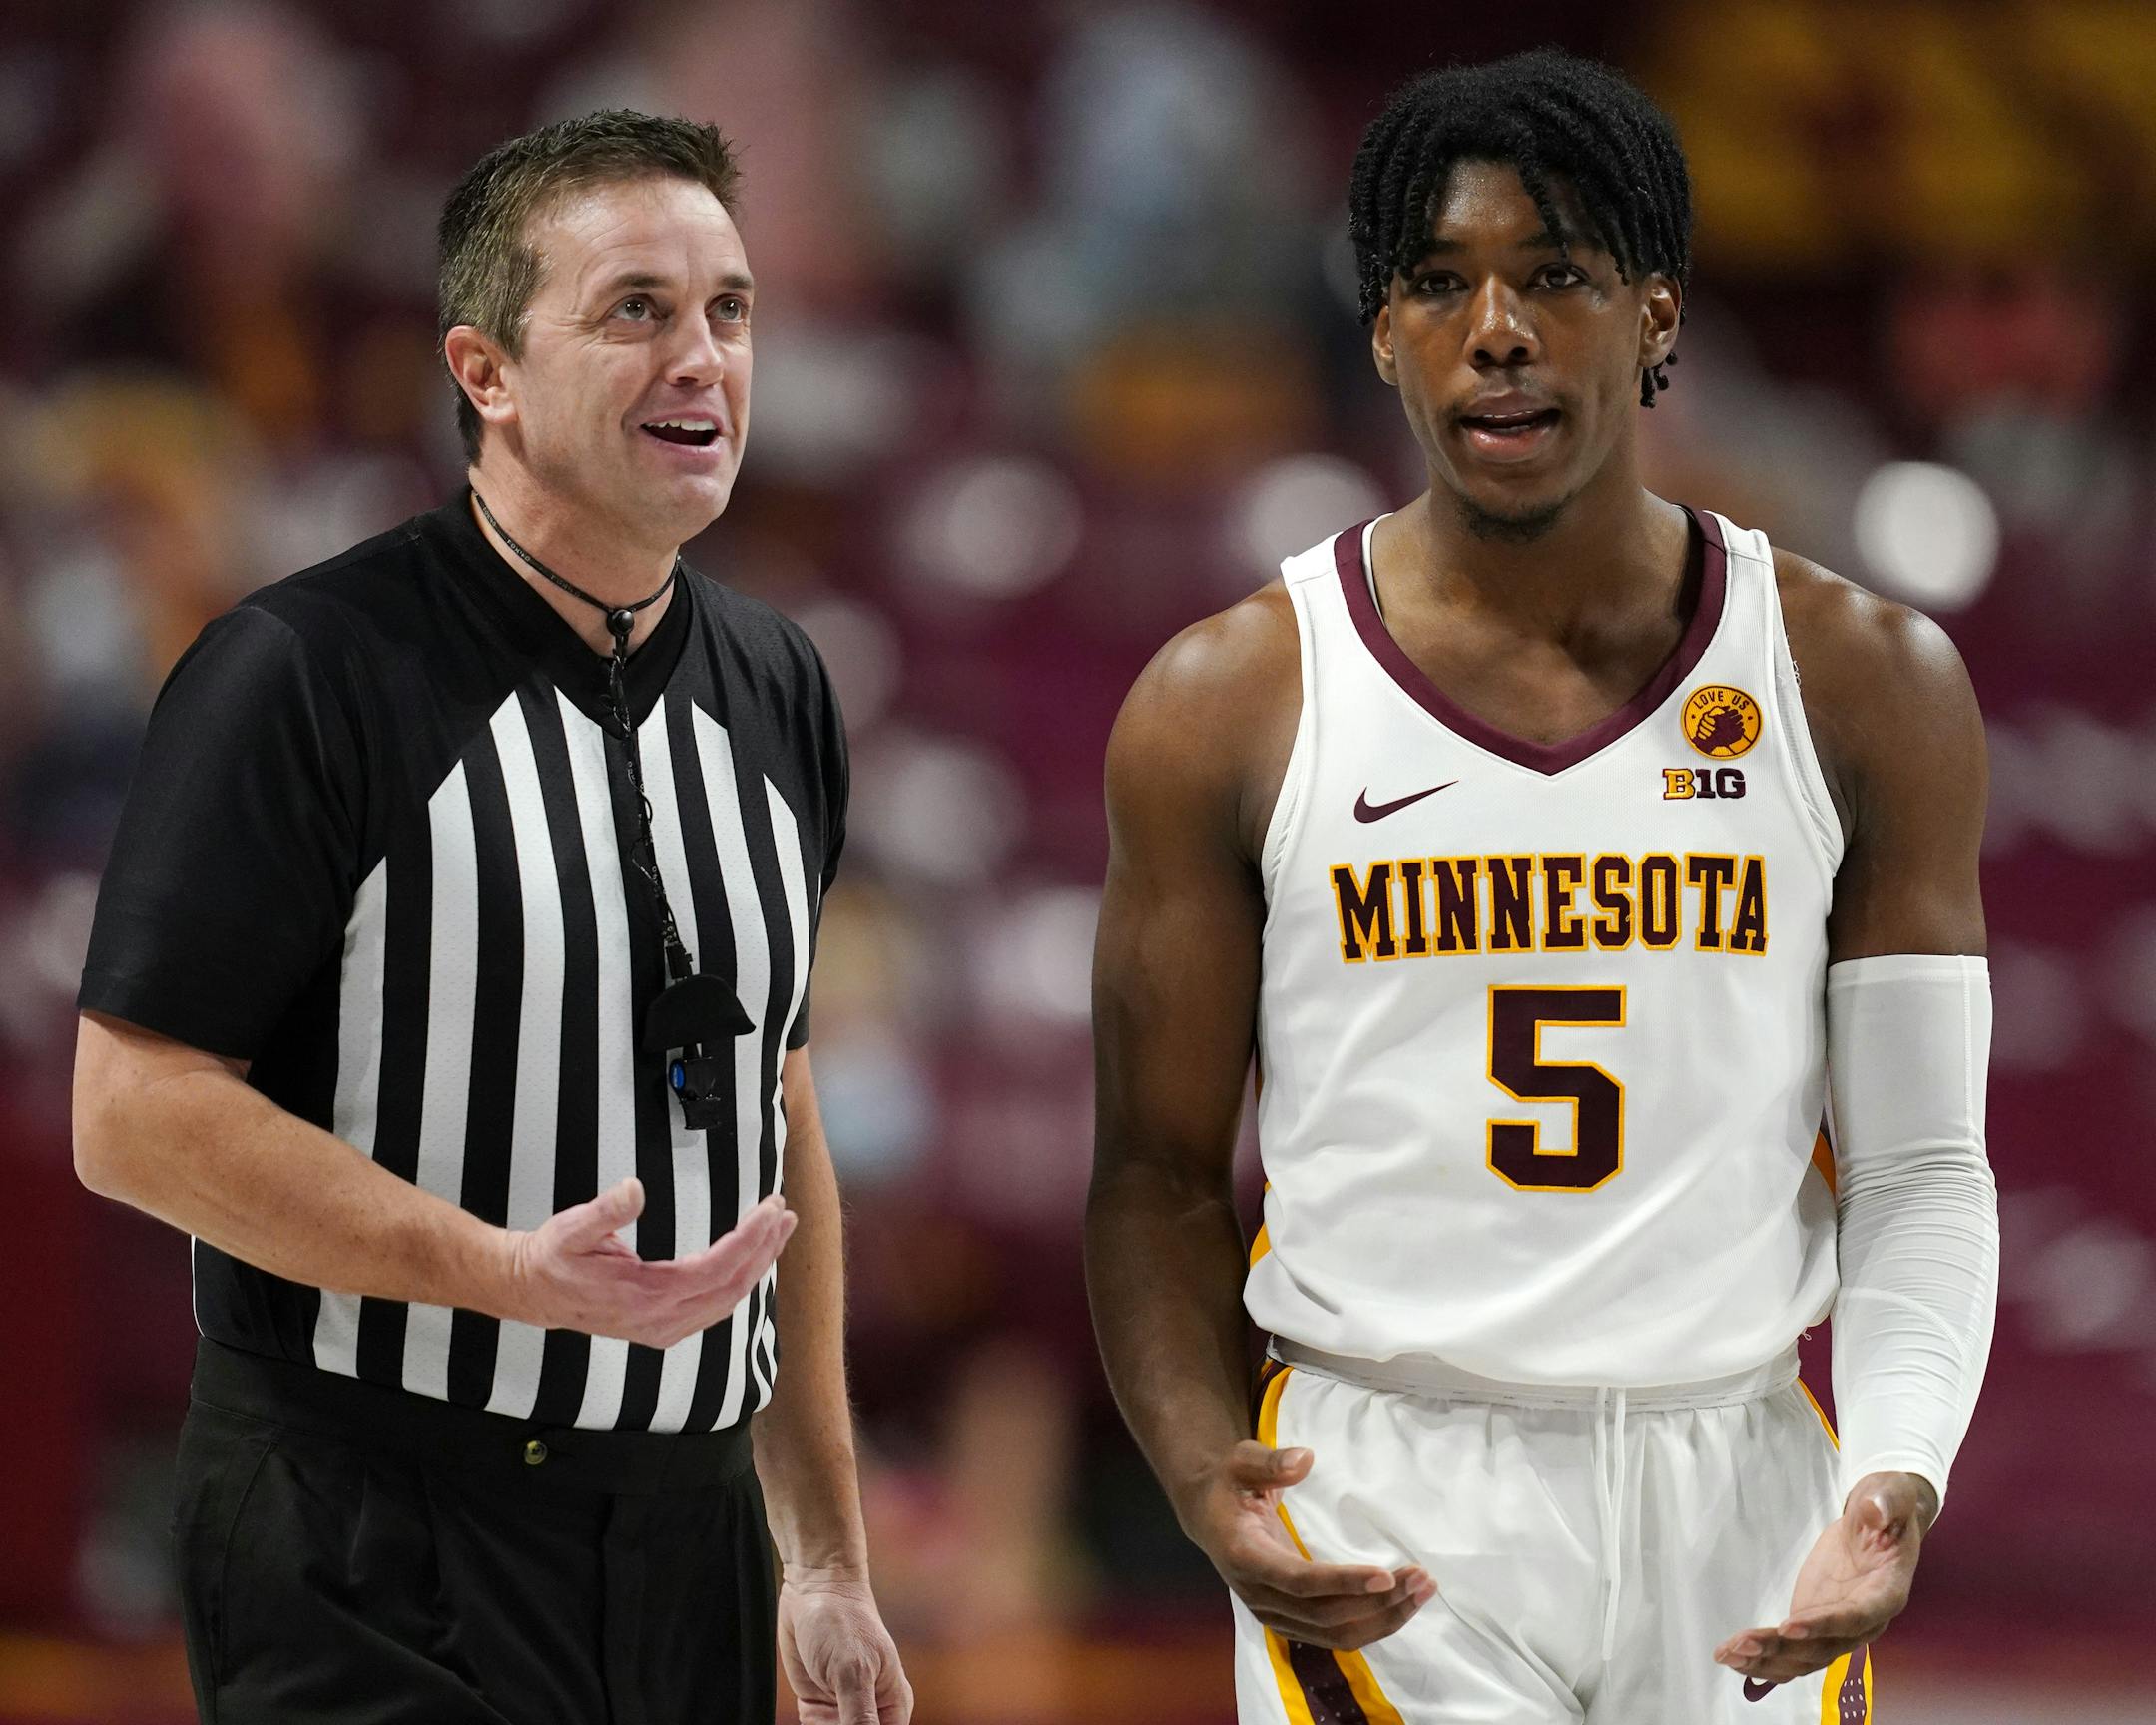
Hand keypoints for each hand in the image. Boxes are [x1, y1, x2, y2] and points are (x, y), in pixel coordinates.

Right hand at [501, 1181, 795, 1347]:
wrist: (533, 1292)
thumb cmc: (555, 1256)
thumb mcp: (572, 1227)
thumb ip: (605, 1210)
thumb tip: (635, 1188)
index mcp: (645, 1295)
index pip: (716, 1268)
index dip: (749, 1239)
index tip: (770, 1208)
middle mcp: (660, 1319)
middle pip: (731, 1286)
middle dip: (764, 1249)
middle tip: (784, 1212)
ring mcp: (663, 1329)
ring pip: (727, 1300)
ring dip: (758, 1264)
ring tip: (778, 1230)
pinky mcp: (662, 1328)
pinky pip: (714, 1307)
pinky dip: (739, 1281)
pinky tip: (750, 1259)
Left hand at [779, 1572, 912, 1724]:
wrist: (813, 1589)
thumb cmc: (842, 1621)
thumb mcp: (853, 1672)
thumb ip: (860, 1720)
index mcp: (893, 1705)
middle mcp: (871, 1711)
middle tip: (826, 1722)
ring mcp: (844, 1709)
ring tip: (817, 1714)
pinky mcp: (818, 1706)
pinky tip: (808, 1715)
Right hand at [1185, 1440, 1433, 1650]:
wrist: (1209, 1516)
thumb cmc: (1230, 1485)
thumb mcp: (1241, 1460)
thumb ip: (1270, 1462)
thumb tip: (1305, 1459)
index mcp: (1245, 1556)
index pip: (1299, 1581)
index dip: (1342, 1583)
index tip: (1385, 1575)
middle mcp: (1259, 1596)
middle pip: (1326, 1615)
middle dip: (1379, 1601)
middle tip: (1422, 1577)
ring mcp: (1275, 1615)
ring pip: (1336, 1635)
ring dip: (1384, 1619)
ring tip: (1421, 1591)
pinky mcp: (1290, 1622)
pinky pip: (1336, 1637)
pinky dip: (1372, 1626)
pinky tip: (1400, 1605)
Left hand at [1714, 1471, 1934, 1688]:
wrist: (1880, 1521)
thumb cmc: (1887, 1506)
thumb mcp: (1891, 1495)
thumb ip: (1886, 1502)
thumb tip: (1874, 1510)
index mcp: (1886, 1594)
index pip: (1856, 1617)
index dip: (1824, 1626)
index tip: (1789, 1626)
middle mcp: (1864, 1622)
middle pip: (1824, 1647)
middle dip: (1782, 1649)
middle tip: (1742, 1644)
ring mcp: (1838, 1627)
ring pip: (1804, 1657)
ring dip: (1766, 1660)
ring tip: (1727, 1654)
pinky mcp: (1816, 1624)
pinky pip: (1792, 1650)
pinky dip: (1763, 1657)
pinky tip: (1732, 1657)